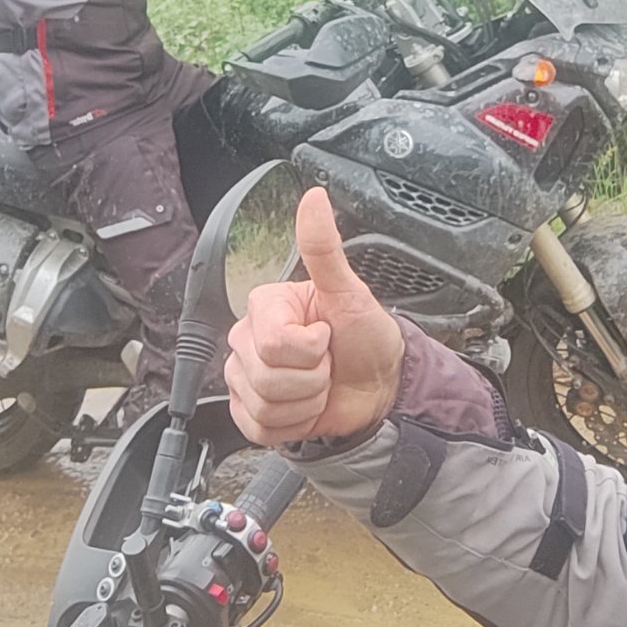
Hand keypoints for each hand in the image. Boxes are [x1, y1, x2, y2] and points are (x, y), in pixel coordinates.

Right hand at [226, 187, 404, 444]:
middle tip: (327, 363)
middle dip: (311, 378)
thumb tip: (314, 199)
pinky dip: (293, 424)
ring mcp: (246, 378)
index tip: (326, 337)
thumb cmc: (367, 338)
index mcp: (266, 307)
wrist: (380, 386)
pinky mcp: (252, 412)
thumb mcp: (350, 291)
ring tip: (320, 384)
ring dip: (306, 402)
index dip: (310, 349)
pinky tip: (306, 407)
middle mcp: (248, 340)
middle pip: (266, 377)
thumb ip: (324, 248)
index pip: (273, 343)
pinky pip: (258, 428)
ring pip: (263, 404)